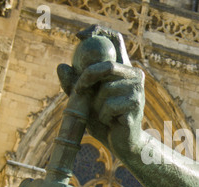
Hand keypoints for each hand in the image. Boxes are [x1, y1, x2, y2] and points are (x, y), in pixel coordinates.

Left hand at [57, 25, 144, 153]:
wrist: (122, 143)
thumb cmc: (104, 120)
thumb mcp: (85, 100)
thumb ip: (74, 85)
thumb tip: (62, 67)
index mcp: (123, 69)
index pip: (116, 40)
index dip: (100, 31)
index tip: (80, 36)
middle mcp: (134, 76)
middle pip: (107, 65)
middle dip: (88, 77)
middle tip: (79, 90)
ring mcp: (137, 91)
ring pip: (106, 90)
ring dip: (97, 105)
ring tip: (104, 114)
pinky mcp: (136, 106)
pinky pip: (109, 106)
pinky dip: (103, 117)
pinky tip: (112, 122)